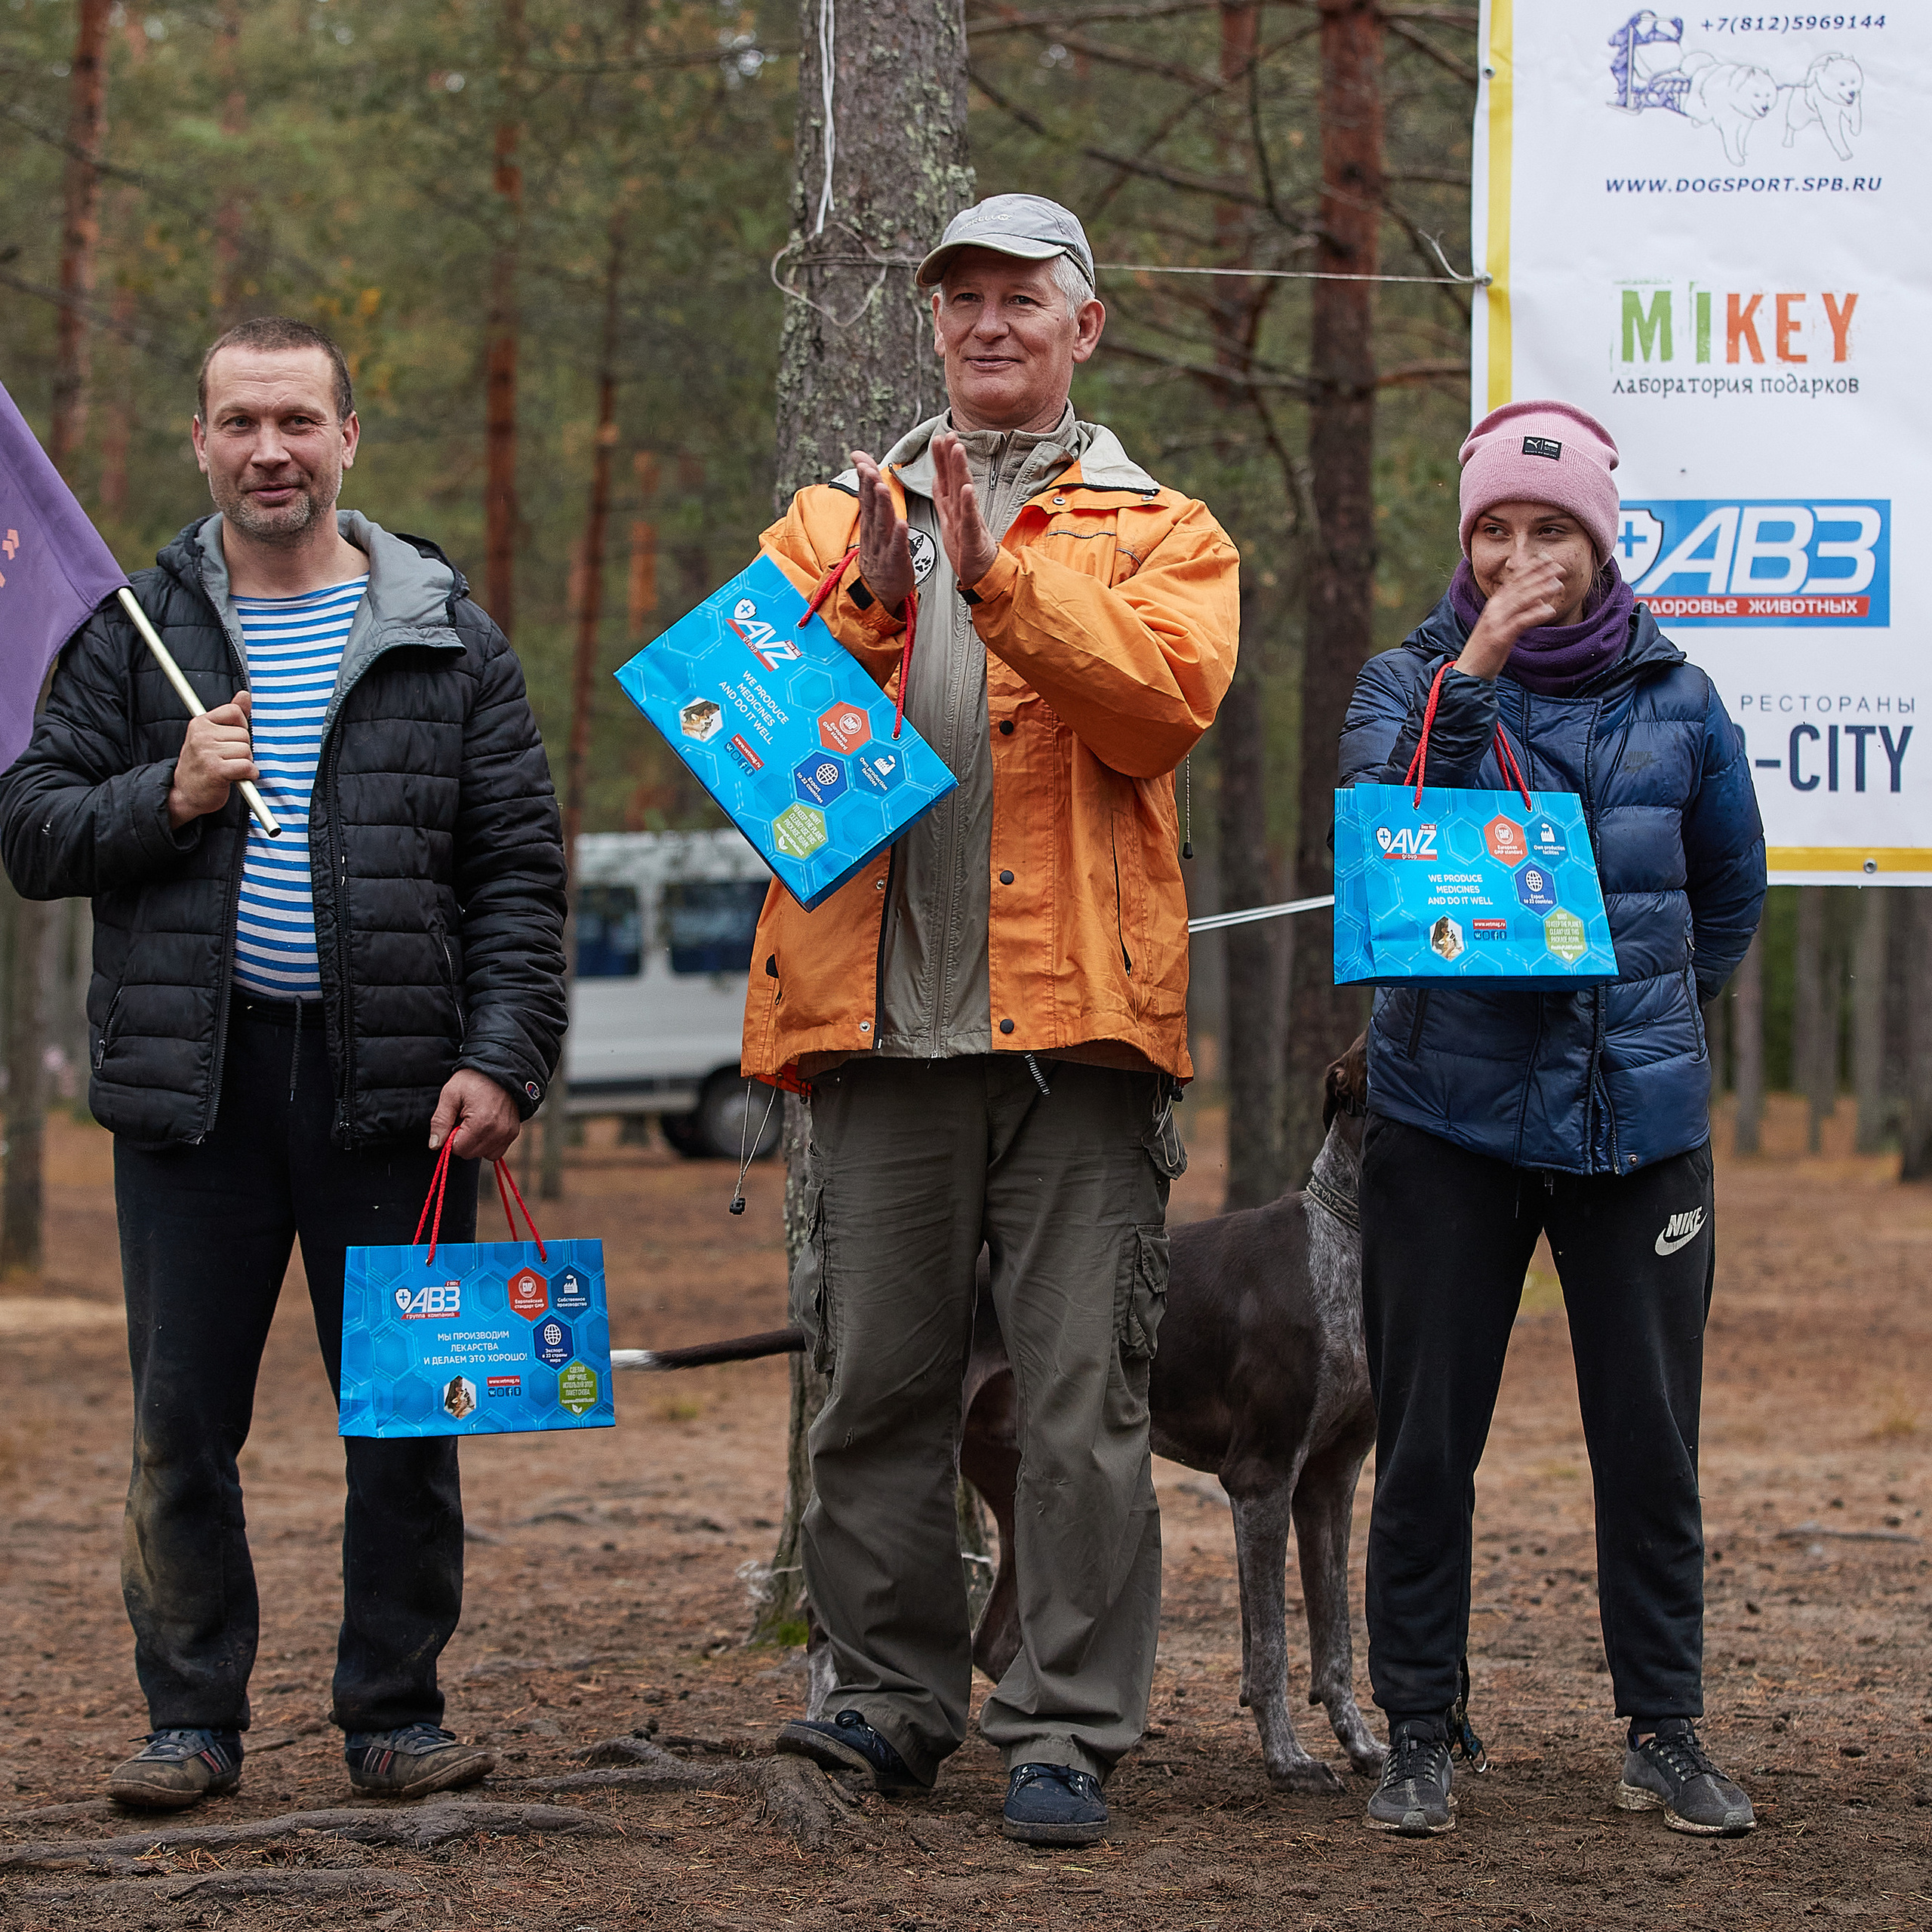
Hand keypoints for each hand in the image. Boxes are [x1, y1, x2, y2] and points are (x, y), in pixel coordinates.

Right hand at [167, 690, 256, 828]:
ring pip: (247, 751)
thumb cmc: (202, 764)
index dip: (240, 728)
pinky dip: (248, 774)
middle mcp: (201, 735)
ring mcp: (207, 752)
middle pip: (244, 734)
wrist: (185, 794)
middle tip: (227, 759)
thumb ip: (231, 715)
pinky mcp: (216, 770)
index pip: (235, 712)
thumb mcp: (212, 735)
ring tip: (229, 769)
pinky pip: (247, 766)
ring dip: (245, 763)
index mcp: (200, 722)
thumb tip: (245, 694)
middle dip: (243, 749)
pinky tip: (237, 778)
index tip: (230, 741)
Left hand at [429, 1069, 521, 1162]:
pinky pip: (497, 1151)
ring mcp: (508, 1133)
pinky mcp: (513, 1133)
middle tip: (464, 1120)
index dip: (451, 1138)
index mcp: (481, 1123)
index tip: (455, 1122)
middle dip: (463, 1141)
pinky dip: (488, 1144)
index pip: (458, 1149)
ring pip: (484, 1154)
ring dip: (476, 1143)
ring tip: (476, 1123)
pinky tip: (485, 1128)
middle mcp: (498, 1132)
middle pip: (470, 1154)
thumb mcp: (450, 1095)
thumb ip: (440, 1121)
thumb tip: (435, 1145)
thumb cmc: (474, 1079)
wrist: (500, 1069)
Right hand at [852, 449, 914, 615]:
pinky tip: (901, 524)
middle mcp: (875, 532)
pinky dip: (899, 537)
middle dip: (870, 485)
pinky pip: (897, 548)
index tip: (860, 459)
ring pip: (882, 523)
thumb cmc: (880, 555)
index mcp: (871, 522)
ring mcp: (884, 547)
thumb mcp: (873, 525)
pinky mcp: (895, 562)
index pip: (866, 495)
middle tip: (869, 469)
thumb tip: (865, 473)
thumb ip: (871, 500)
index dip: (864, 476)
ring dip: (882, 505)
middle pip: (872, 506)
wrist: (877, 591)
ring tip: (881, 488)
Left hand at [930, 431, 1000, 589]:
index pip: (946, 478)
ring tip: (958, 450)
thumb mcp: (948, 520)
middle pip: (955, 478)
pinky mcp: (972, 536)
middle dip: (951, 455)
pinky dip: (969, 503)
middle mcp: (962, 510)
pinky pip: (970, 517)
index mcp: (954, 507)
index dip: (942, 458)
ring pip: (963, 491)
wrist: (982, 574)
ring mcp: (968, 521)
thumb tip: (935, 478)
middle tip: (949, 434)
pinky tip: (967, 489)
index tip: (938, 438)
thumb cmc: (967, 549)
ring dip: (960, 469)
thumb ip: (943, 498)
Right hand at [1456, 557, 1575, 681]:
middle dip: (1540, 575)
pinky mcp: (1499, 637)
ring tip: (1558, 585)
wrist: (1469, 670)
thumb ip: (1517, 610)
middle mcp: (1494, 609)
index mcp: (1494, 604)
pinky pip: (1520, 622)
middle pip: (1519, 586)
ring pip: (1521, 601)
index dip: (1531, 568)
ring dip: (1541, 591)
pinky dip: (1535, 614)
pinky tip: (1549, 610)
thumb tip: (1538, 598)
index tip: (1548, 559)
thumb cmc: (1487, 648)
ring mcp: (1495, 622)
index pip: (1514, 580)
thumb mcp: (1501, 624)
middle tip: (1560, 567)